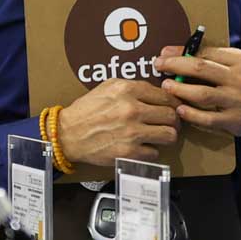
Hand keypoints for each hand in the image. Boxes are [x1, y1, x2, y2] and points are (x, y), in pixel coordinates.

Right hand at [54, 79, 181, 166]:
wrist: (67, 134)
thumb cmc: (87, 110)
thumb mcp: (108, 87)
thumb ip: (134, 87)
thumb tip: (158, 90)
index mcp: (128, 90)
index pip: (166, 95)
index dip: (174, 103)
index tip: (174, 107)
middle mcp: (132, 109)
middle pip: (171, 115)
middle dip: (173, 120)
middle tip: (170, 123)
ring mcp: (131, 132)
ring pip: (169, 135)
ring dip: (167, 136)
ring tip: (161, 135)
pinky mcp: (128, 152)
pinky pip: (154, 153)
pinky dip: (151, 151)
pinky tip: (143, 146)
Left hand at [155, 45, 240, 136]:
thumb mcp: (238, 63)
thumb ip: (212, 57)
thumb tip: (175, 52)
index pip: (207, 53)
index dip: (182, 53)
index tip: (164, 54)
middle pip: (201, 69)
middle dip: (176, 66)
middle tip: (159, 66)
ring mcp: (238, 101)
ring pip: (202, 94)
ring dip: (180, 90)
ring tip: (166, 87)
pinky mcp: (235, 121)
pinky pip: (208, 119)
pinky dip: (192, 114)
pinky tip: (180, 110)